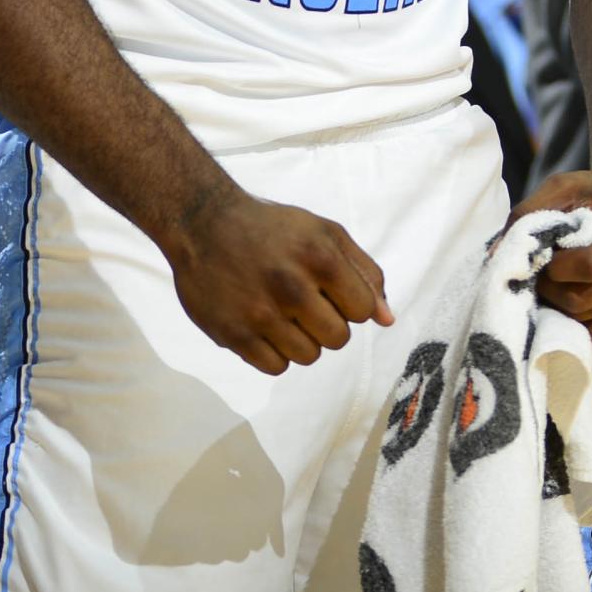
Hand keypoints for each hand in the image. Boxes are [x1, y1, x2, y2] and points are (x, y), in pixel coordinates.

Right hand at [160, 188, 391, 374]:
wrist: (204, 224)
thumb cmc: (273, 228)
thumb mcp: (325, 233)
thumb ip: (363, 272)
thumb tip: (387, 319)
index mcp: (320, 258)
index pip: (361, 311)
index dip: (351, 304)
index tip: (332, 292)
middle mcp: (291, 287)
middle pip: (337, 339)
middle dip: (329, 325)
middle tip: (308, 306)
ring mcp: (259, 314)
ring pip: (308, 357)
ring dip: (303, 341)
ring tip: (285, 315)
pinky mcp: (232, 334)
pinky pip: (275, 367)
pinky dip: (276, 353)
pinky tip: (266, 328)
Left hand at [517, 167, 591, 341]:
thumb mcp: (564, 187)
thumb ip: (529, 213)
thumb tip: (497, 255)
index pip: (591, 266)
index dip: (557, 268)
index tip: (546, 257)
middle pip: (584, 300)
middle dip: (552, 290)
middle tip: (544, 274)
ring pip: (586, 320)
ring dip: (560, 306)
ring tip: (558, 283)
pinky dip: (574, 320)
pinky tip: (571, 296)